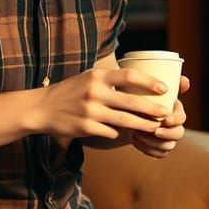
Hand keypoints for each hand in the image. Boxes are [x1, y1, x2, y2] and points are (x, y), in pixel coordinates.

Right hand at [34, 67, 168, 143]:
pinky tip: (122, 132)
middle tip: (166, 113)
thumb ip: (110, 79)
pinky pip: (111, 132)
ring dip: (143, 125)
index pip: (130, 75)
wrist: (42, 108)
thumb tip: (141, 82)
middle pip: (132, 102)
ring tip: (155, 127)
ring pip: (125, 120)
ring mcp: (91, 111)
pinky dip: (119, 133)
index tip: (164, 89)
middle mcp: (95, 92)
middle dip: (152, 109)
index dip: (150, 82)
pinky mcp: (86, 128)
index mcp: (97, 76)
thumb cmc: (71, 91)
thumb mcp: (89, 78)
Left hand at [131, 76, 188, 158]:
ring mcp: (168, 139)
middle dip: (167, 134)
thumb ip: (167, 82)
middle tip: (153, 131)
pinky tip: (135, 140)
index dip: (175, 120)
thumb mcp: (150, 87)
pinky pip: (158, 154)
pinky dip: (147, 149)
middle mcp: (175, 126)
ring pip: (168, 147)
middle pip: (178, 135)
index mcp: (175, 111)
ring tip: (137, 133)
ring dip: (153, 142)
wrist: (129, 110)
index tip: (165, 119)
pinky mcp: (159, 149)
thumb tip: (185, 81)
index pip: (182, 118)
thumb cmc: (141, 95)